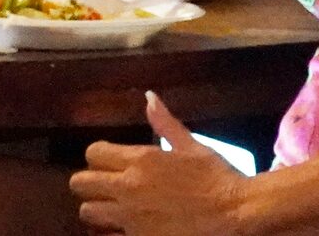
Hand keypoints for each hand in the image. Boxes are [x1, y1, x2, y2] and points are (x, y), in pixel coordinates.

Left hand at [71, 94, 251, 232]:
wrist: (239, 215)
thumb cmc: (218, 179)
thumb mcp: (193, 147)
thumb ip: (166, 123)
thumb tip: (149, 97)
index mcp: (139, 160)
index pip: (93, 152)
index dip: (99, 157)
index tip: (110, 162)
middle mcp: (128, 187)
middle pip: (80, 183)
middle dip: (90, 183)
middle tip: (106, 187)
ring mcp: (131, 217)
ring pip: (88, 213)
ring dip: (98, 210)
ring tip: (114, 210)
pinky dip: (112, 233)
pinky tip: (124, 230)